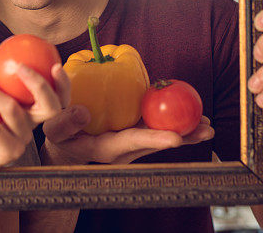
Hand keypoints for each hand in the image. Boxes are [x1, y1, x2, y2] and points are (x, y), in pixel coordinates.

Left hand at [0, 63, 66, 169]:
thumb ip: (1, 77)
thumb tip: (3, 50)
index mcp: (35, 111)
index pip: (59, 97)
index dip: (63, 83)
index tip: (55, 64)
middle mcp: (33, 126)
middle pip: (49, 107)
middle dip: (39, 84)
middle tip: (20, 66)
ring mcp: (22, 141)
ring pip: (11, 110)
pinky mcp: (7, 152)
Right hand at [42, 105, 213, 164]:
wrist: (67, 147)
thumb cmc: (60, 137)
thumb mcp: (55, 130)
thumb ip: (65, 122)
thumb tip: (82, 112)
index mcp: (106, 149)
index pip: (133, 142)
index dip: (155, 139)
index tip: (177, 138)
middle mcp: (124, 151)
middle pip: (156, 142)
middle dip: (183, 136)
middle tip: (207, 128)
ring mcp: (131, 145)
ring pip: (161, 137)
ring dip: (185, 131)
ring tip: (207, 124)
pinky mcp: (134, 137)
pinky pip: (156, 129)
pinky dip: (174, 122)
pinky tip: (189, 113)